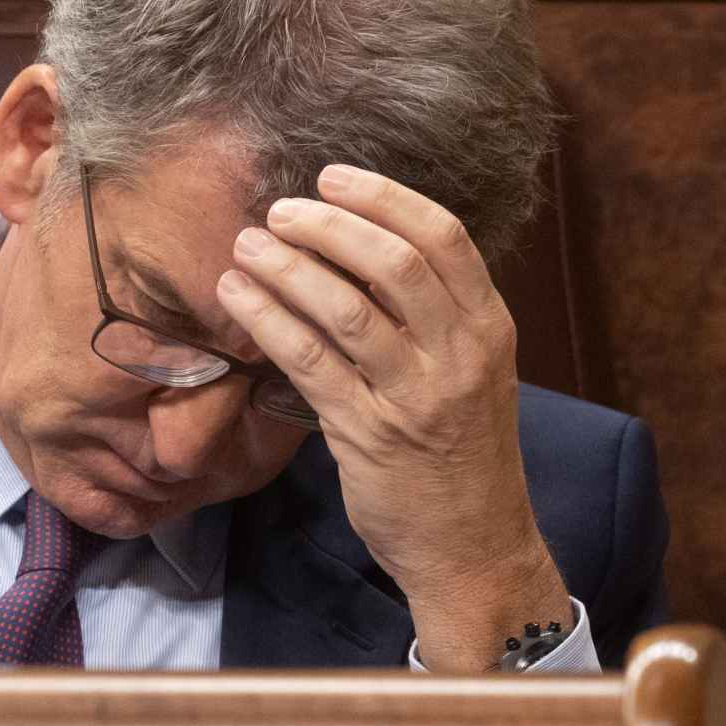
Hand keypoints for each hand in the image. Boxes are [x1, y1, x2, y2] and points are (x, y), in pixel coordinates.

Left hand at [215, 164, 568, 670]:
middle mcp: (458, 355)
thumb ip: (431, 315)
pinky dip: (267, 319)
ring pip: (344, 307)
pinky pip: (308, 360)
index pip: (443, 237)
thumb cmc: (462, 455)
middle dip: (327, 224)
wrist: (473, 548)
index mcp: (489, 329)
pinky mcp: (367, 434)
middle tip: (279, 211)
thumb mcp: (470, 374)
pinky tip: (236, 298)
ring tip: (246, 246)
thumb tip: (358, 248)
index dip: (383, 197)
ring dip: (286, 267)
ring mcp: (414, 396)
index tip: (333, 177)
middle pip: (392, 261)